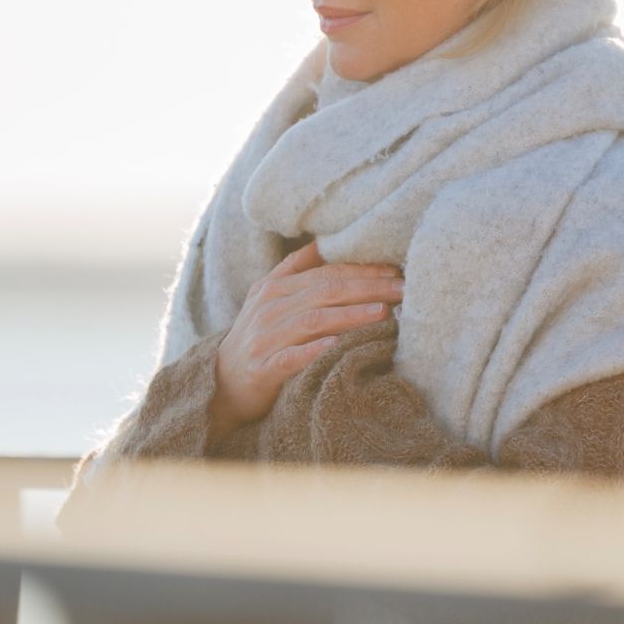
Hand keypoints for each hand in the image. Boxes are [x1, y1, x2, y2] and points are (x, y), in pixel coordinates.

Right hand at [208, 241, 404, 440]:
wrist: (220, 383)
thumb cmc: (256, 336)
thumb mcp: (267, 296)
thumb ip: (294, 268)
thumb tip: (322, 240)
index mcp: (274, 287)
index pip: (326, 272)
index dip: (362, 269)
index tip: (395, 271)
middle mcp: (269, 307)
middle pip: (325, 291)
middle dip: (368, 288)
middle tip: (402, 290)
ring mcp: (265, 338)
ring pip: (313, 320)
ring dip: (350, 315)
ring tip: (383, 312)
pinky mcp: (263, 369)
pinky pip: (291, 357)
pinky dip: (315, 350)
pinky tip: (338, 345)